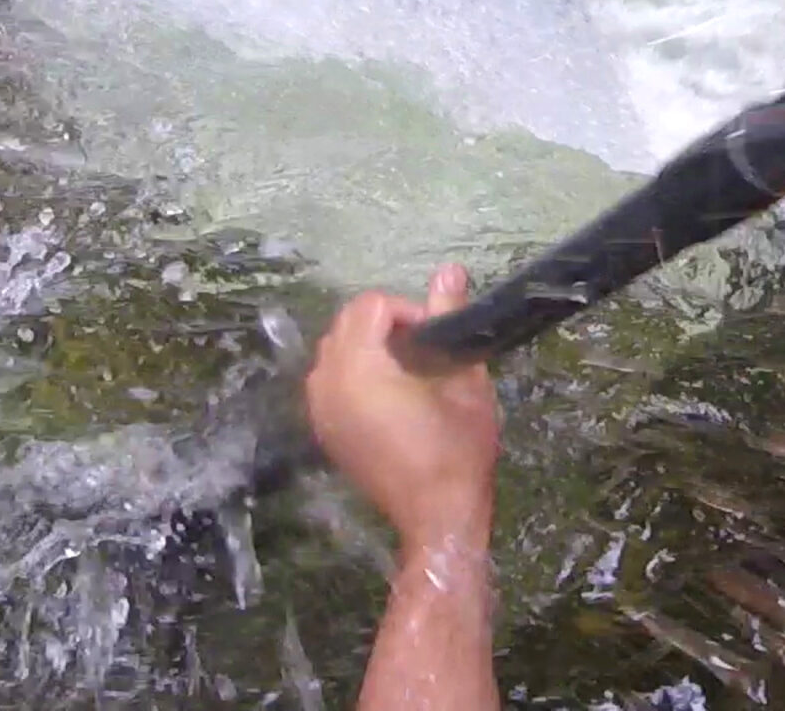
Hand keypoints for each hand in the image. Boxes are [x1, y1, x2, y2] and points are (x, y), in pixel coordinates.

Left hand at [304, 264, 500, 553]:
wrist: (436, 516)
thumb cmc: (458, 449)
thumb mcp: (464, 380)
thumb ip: (449, 318)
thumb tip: (449, 269)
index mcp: (360, 369)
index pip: (369, 306)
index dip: (407, 310)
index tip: (436, 335)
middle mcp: (328, 384)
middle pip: (346, 324)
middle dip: (384, 324)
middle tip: (425, 349)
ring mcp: (320, 411)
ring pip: (334, 352)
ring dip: (367, 347)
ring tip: (408, 370)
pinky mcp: (325, 431)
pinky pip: (329, 381)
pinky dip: (354, 373)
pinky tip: (389, 395)